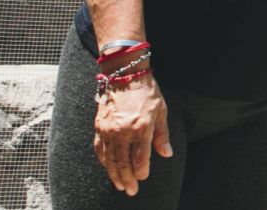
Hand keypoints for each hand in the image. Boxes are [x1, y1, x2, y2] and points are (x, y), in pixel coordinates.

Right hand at [92, 76, 172, 195]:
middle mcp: (123, 131)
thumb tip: (166, 154)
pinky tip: (108, 168)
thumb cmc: (146, 93)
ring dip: (114, 174)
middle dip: (127, 179)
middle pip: (123, 162)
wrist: (124, 76)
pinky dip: (103, 161)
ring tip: (119, 185)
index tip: (143, 178)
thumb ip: (162, 135)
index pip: (140, 158)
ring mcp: (108, 129)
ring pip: (110, 159)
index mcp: (141, 128)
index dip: (142, 171)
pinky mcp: (99, 126)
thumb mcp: (161, 111)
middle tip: (130, 191)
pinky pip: (99, 149)